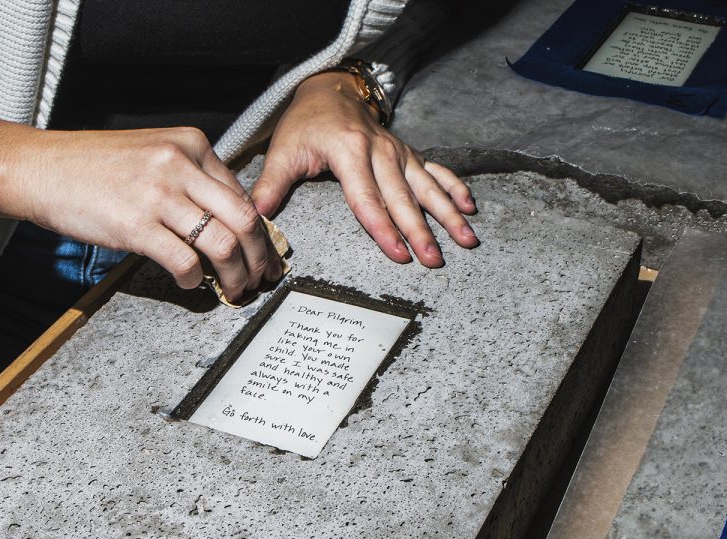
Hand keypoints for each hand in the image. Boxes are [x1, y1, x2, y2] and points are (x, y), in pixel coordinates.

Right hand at [0, 118, 282, 301]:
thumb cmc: (92, 164)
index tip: (262, 251)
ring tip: (234, 288)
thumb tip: (225, 217)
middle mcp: (180, 165)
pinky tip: (191, 283)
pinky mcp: (136, 224)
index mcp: (191, 145)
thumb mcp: (152, 153)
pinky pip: (185, 261)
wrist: (40, 166)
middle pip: (245, 219)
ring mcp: (159, 194)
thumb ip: (191, 177)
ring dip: (235, 275)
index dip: (258, 231)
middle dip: (260, 256)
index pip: (243, 194)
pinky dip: (195, 280)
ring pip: (223, 243)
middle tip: (261, 277)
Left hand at [252, 71, 477, 267]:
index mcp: (349, 152)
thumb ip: (271, 186)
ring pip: (427, 187)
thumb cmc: (305, 124)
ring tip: (467, 240)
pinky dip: (455, 187)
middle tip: (434, 260)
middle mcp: (380, 151)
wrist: (330, 89)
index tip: (398, 254)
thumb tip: (257, 219)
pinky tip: (470, 208)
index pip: (367, 199)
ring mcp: (398, 151)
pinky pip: (436, 170)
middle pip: (402, 198)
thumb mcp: (283, 151)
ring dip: (448, 214)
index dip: (383, 229)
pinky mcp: (408, 153)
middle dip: (420, 231)